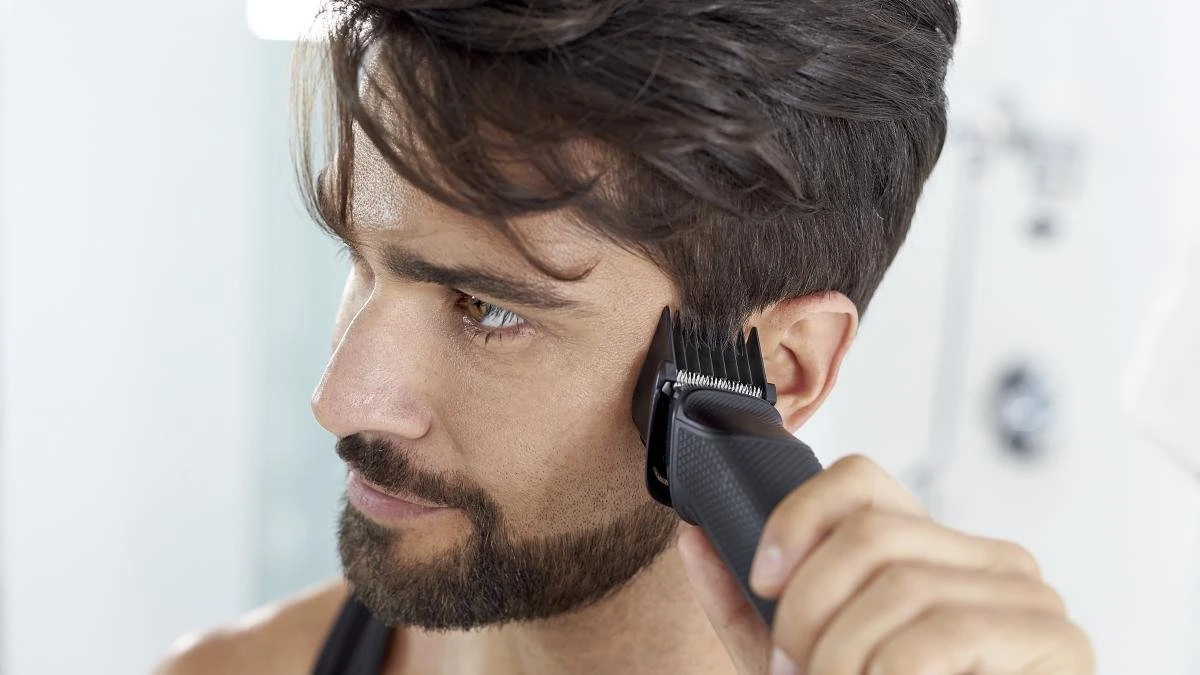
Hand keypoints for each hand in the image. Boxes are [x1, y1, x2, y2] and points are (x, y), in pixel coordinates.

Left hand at [677, 455, 1094, 674]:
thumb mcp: (799, 665)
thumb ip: (747, 609)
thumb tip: (694, 537)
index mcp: (929, 554)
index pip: (860, 482)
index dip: (798, 515)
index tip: (763, 577)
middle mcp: (983, 559)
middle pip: (870, 534)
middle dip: (809, 609)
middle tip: (795, 669)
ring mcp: (1028, 597)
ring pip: (901, 586)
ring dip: (843, 655)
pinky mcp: (1059, 643)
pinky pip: (946, 634)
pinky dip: (888, 674)